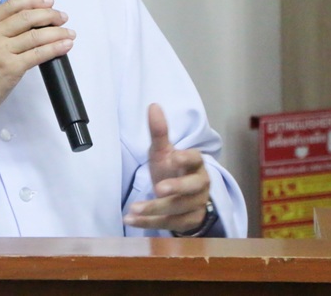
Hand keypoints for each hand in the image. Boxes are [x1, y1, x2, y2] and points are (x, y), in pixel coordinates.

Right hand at [0, 0, 74, 124]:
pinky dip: (55, 48)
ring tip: (69, 32)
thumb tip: (26, 24)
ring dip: (57, 32)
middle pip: (27, 17)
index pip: (12, 5)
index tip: (48, 2)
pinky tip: (64, 45)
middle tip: (62, 17)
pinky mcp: (11, 68)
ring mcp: (1, 51)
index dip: (34, 1)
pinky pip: (38, 54)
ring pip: (36, 35)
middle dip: (50, 15)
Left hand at [123, 103, 210, 233]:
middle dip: (176, 188)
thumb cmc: (172, 170)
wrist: (180, 196)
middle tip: (157, 188)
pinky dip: (149, 223)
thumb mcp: (163, 151)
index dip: (186, 158)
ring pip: (178, 209)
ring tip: (133, 209)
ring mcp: (196, 205)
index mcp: (195, 164)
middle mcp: (200, 185)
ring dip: (155, 209)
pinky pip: (170, 224)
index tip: (174, 156)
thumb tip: (153, 106)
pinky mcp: (189, 222)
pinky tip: (131, 220)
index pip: (196, 159)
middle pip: (192, 187)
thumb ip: (159, 132)